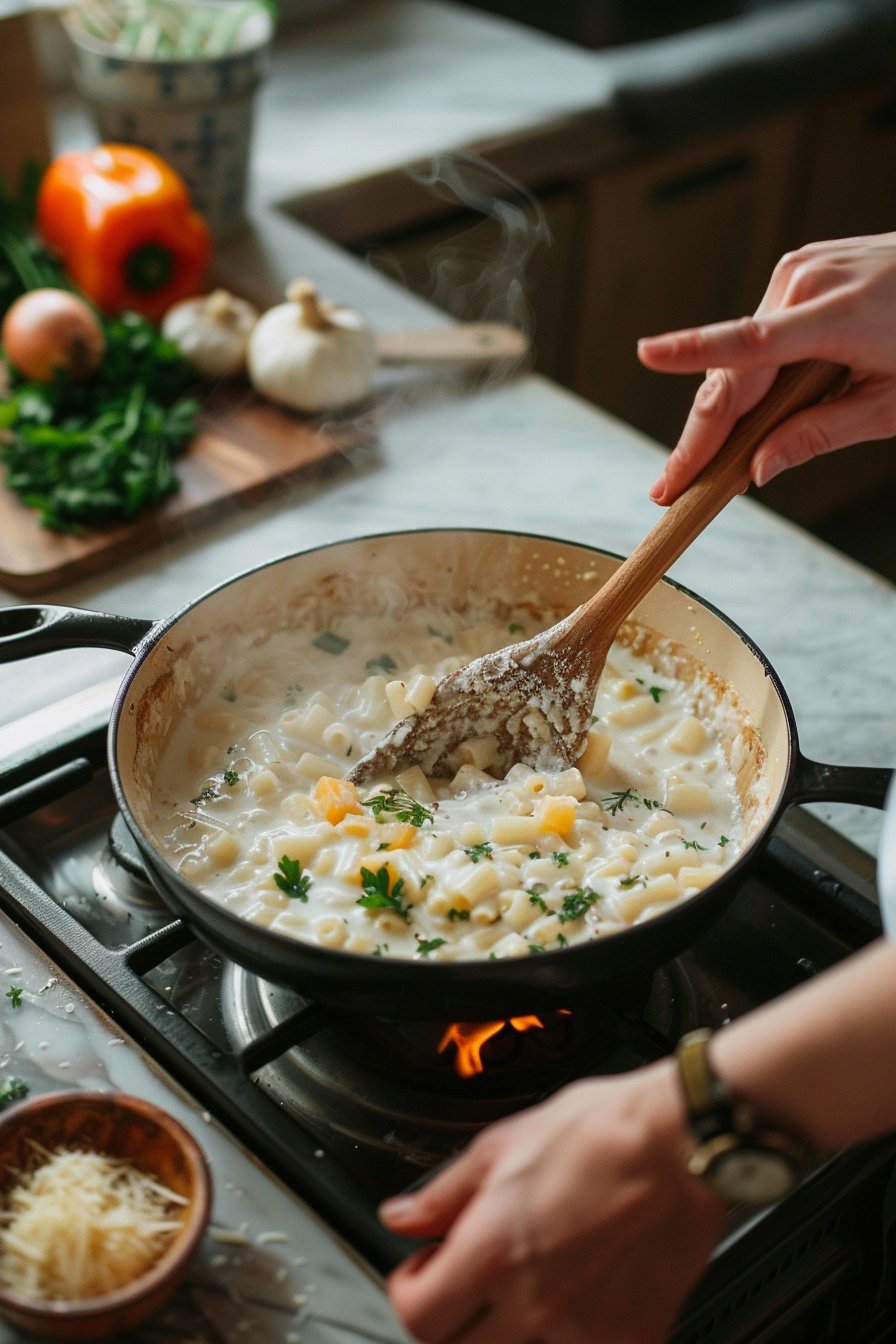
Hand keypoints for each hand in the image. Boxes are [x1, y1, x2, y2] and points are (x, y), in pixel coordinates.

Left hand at [380, 1061, 724, 1343]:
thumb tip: (403, 1216)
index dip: (411, 1291)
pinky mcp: (631, 1337)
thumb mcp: (502, 1144)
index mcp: (491, 1251)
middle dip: (453, 1315)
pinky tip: (578, 1295)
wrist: (680, 1143)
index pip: (416, 1317)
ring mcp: (583, 1330)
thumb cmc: (600, 1131)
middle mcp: (531, 1302)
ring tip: (526, 1285)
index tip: (424, 1270)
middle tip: (470, 1280)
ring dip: (510, 1328)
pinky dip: (571, 1332)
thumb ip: (445, 1193)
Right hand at [638, 233, 895, 503]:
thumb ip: (820, 434)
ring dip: (728, 410)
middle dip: (700, 437)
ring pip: (740, 358)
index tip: (649, 353)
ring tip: (711, 462)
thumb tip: (757, 469)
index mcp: (837, 316)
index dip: (695, 349)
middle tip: (671, 488)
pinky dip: (750, 375)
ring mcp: (799, 270)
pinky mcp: (797, 269)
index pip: (752, 342)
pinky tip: (752, 411)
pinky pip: (758, 334)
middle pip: (732, 374)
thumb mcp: (891, 404)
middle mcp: (805, 282)